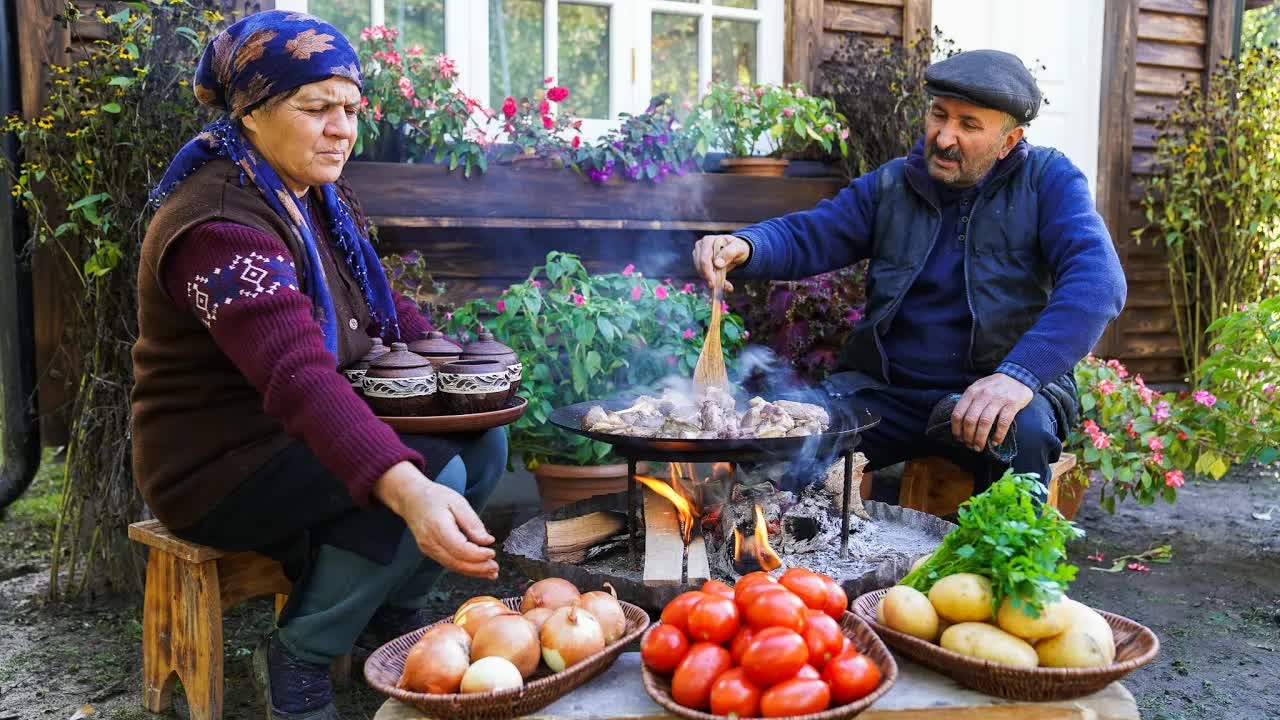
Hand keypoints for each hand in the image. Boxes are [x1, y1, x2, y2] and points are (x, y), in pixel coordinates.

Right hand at [374, 461, 498, 578]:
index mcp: (437, 527)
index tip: (492, 553)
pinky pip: (448, 563)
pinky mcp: (429, 551)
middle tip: (495, 569)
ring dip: (473, 571)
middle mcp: (430, 542)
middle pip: (456, 562)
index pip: (460, 549)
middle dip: (478, 568)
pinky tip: (477, 569)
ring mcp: (428, 549)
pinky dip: (464, 568)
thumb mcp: (458, 502)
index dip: (477, 555)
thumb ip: (472, 522)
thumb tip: (486, 541)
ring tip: (491, 572)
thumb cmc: (434, 497)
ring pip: (452, 566)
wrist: (411, 499)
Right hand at [692, 235, 750, 292]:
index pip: (704, 259)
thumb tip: (717, 264)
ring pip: (699, 271)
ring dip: (710, 280)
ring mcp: (698, 254)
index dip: (708, 272)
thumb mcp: (738, 248)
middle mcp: (701, 246)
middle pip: (699, 266)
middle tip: (717, 287)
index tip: (713, 283)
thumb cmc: (737, 247)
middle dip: (708, 277)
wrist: (737, 251)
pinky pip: (702, 274)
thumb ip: (729, 253)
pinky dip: (711, 280)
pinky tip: (721, 283)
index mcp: (708, 241)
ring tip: (724, 284)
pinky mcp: (699, 263)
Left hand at [951, 373, 1033, 451]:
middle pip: (970, 420)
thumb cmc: (995, 386)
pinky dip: (998, 435)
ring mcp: (998, 399)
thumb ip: (969, 401)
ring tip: (979, 447)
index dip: (956, 429)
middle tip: (970, 446)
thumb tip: (959, 424)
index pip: (958, 413)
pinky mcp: (1012, 404)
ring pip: (985, 422)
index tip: (959, 439)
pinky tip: (995, 442)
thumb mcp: (978, 388)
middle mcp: (983, 394)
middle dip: (968, 436)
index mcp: (972, 392)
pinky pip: (1003, 423)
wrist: (1018, 376)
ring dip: (980, 438)